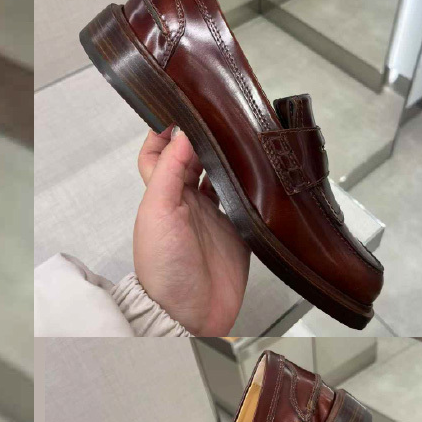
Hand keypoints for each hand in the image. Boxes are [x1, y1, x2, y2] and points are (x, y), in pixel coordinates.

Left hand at [134, 126, 249, 340]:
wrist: (187, 314)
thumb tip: (181, 131)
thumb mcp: (157, 213)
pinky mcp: (238, 229)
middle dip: (210, 135)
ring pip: (225, 173)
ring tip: (249, 134)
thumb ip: (169, 172)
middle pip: (198, 157)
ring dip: (235, 156)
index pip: (160, 152)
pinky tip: (264, 168)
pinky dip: (256, 183)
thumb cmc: (163, 271)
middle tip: (228, 113)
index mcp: (162, 195)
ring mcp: (214, 215)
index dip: (168, 129)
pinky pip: (249, 198)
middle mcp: (187, 202)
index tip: (185, 107)